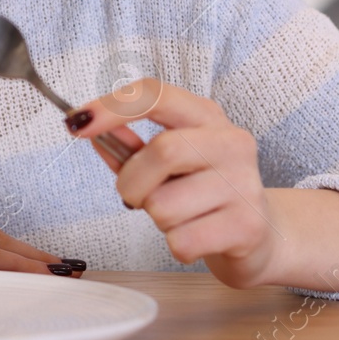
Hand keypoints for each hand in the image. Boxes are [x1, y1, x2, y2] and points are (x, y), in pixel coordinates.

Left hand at [65, 78, 282, 287]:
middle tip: (137, 197)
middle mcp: (231, 142)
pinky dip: (177, 245)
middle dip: (132, 182)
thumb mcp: (169, 163)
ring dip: (157, 219)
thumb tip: (88, 127)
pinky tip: (197, 237)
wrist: (260, 237)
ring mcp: (243, 184)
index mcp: (207, 117)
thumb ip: (130, 147)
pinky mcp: (248, 226)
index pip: (156, 94)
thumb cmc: (204, 194)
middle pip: (161, 151)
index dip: (112, 107)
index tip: (78, 123)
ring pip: (165, 205)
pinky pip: (181, 241)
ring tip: (180, 216)